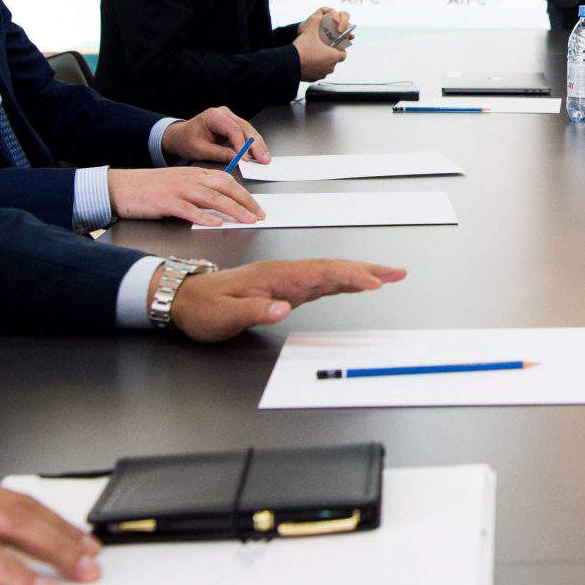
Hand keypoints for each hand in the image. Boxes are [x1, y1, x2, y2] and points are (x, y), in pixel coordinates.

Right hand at [107, 167, 264, 225]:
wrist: (122, 187)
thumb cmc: (150, 188)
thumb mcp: (179, 183)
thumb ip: (199, 191)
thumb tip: (220, 205)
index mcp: (194, 173)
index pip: (226, 180)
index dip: (244, 193)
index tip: (257, 206)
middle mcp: (190, 179)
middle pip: (225, 187)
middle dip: (246, 201)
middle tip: (260, 214)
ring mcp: (178, 190)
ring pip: (212, 198)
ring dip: (233, 209)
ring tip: (247, 219)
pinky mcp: (166, 202)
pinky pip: (189, 209)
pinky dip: (204, 217)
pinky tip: (217, 223)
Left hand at [161, 107, 267, 164]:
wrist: (180, 137)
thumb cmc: (186, 141)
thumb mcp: (200, 150)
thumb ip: (220, 154)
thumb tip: (238, 159)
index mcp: (213, 115)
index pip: (233, 129)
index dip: (242, 145)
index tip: (246, 159)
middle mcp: (224, 113)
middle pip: (245, 128)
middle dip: (256, 145)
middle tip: (263, 159)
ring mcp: (230, 117)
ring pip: (250, 130)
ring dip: (258, 145)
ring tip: (265, 158)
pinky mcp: (234, 124)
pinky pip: (247, 133)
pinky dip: (254, 144)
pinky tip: (260, 153)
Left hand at [164, 258, 408, 340]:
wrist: (186, 298)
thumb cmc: (203, 308)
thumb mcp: (222, 316)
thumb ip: (253, 311)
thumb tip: (284, 309)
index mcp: (274, 277)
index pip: (319, 273)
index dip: (348, 277)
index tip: (373, 283)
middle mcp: (285, 274)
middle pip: (333, 267)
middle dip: (367, 269)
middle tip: (398, 272)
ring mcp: (288, 280)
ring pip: (331, 273)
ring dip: (360, 273)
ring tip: (389, 276)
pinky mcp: (288, 289)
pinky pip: (322, 282)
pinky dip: (344, 282)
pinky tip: (358, 285)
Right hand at [293, 14, 346, 80]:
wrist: (289, 64)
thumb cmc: (302, 49)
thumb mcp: (310, 31)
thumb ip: (317, 22)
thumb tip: (319, 15)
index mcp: (334, 56)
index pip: (343, 54)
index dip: (340, 49)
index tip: (334, 45)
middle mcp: (330, 67)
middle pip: (334, 60)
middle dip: (329, 54)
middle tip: (322, 48)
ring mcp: (322, 74)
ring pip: (325, 67)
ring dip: (322, 61)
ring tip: (314, 54)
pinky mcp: (313, 78)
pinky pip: (316, 72)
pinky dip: (314, 68)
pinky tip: (307, 61)